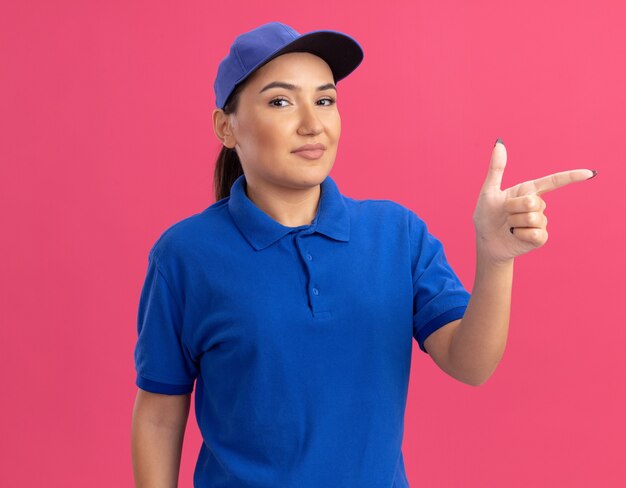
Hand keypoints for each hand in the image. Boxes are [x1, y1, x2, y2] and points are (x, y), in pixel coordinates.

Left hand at [472, 139, 595, 264]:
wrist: (486, 240)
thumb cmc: (486, 215)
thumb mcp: (489, 190)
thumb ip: (496, 168)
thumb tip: (499, 143)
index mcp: (529, 190)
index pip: (554, 181)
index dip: (571, 177)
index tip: (589, 173)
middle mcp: (538, 204)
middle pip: (533, 202)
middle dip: (512, 208)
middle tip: (505, 214)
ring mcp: (541, 222)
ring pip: (532, 218)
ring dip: (514, 222)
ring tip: (509, 225)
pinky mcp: (540, 238)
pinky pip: (535, 233)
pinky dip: (519, 234)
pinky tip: (515, 235)